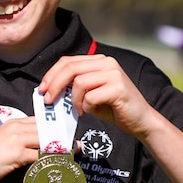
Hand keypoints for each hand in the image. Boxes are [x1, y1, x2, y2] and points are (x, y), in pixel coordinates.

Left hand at [38, 55, 155, 137]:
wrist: (140, 121)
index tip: (42, 89)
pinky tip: (91, 112)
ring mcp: (114, 73)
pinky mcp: (118, 87)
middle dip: (55, 85)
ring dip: (74, 100)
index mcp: (99, 61)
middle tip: (48, 100)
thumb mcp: (91, 94)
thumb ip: (75, 87)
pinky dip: (86, 107)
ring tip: (78, 111)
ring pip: (79, 82)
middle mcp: (107, 62)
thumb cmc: (114, 108)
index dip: (52, 74)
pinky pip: (91, 97)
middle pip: (71, 68)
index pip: (68, 61)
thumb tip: (49, 89)